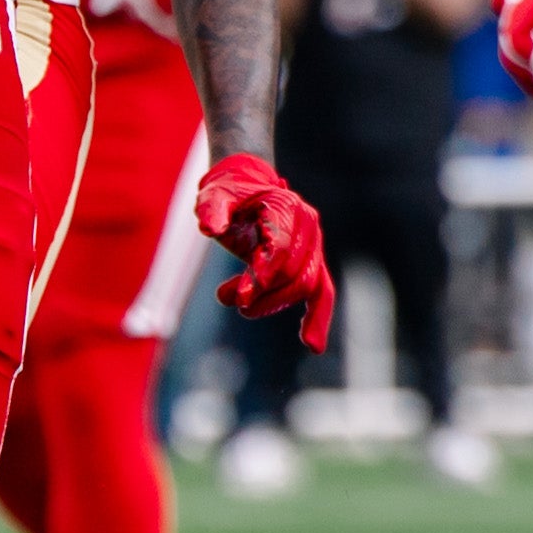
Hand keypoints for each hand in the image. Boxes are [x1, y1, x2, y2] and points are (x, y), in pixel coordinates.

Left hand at [198, 152, 335, 350]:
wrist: (247, 187)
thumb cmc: (230, 193)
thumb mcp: (214, 195)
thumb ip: (212, 209)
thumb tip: (210, 228)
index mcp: (286, 206)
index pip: (282, 248)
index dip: (262, 274)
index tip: (240, 296)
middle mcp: (308, 225)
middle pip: (293, 272)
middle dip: (260, 292)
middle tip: (225, 296)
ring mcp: (314, 245)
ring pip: (305, 286)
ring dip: (272, 304)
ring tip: (238, 306)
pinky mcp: (312, 263)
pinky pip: (322, 292)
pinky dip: (319, 318)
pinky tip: (312, 345)